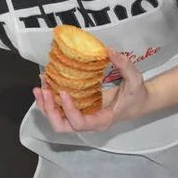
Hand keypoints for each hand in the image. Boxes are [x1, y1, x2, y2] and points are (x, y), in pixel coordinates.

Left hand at [32, 49, 151, 132]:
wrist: (137, 103)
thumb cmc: (136, 95)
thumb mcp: (135, 79)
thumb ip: (125, 65)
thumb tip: (110, 51)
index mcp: (102, 120)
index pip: (79, 123)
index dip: (68, 110)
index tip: (63, 92)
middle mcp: (88, 123)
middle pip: (61, 126)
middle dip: (50, 110)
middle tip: (45, 90)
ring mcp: (81, 119)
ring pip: (56, 120)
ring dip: (45, 105)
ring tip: (40, 86)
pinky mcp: (77, 111)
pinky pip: (58, 111)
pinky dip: (48, 100)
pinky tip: (45, 85)